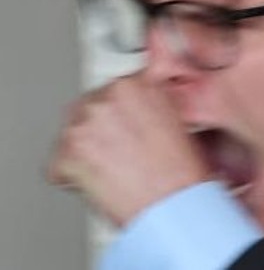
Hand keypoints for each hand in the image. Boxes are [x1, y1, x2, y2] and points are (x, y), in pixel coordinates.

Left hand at [47, 72, 209, 225]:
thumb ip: (151, 103)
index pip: (116, 89)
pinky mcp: (66, 153)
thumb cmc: (181, 171)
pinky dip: (72, 178)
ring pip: (72, 134)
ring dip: (85, 152)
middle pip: (90, 107)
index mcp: (137, 83)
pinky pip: (57, 166)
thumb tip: (137, 110)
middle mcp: (109, 95)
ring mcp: (85, 122)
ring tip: (111, 170)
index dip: (121, 112)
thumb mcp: (176, 119)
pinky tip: (99, 184)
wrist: (174, 205)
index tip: (125, 125)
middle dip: (100, 129)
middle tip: (117, 152)